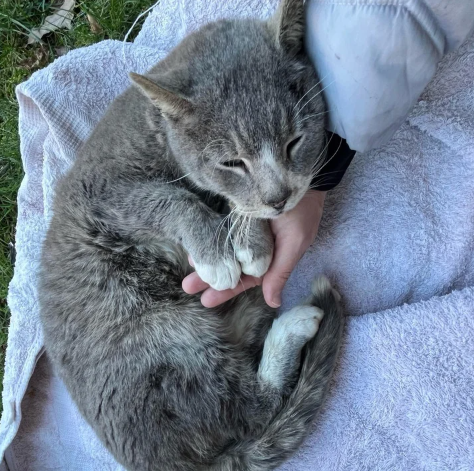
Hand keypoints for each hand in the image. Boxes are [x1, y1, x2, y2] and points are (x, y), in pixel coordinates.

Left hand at [182, 190, 325, 307]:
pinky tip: (195, 240)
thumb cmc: (302, 210)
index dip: (227, 290)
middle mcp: (255, 246)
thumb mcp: (294, 242)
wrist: (298, 169)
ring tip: (188, 263)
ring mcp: (244, 229)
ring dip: (207, 256)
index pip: (246, 279)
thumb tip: (273, 303)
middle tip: (187, 286)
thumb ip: (280, 272)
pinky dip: (210, 235)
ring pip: (223, 248)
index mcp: (270, 258)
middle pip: (230, 266)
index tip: (205, 300)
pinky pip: (220, 227)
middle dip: (209, 277)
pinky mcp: (237, 212)